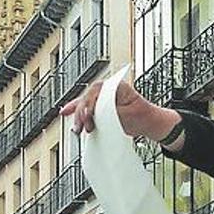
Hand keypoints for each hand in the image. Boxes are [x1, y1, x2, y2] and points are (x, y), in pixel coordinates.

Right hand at [60, 78, 182, 143]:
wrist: (147, 120)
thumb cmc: (141, 114)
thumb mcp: (128, 115)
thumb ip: (111, 113)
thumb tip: (97, 115)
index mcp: (115, 86)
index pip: (97, 92)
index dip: (90, 104)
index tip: (88, 116)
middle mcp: (107, 89)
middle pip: (88, 98)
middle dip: (82, 113)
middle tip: (82, 126)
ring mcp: (102, 97)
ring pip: (84, 103)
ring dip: (78, 115)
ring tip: (76, 127)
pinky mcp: (100, 106)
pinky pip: (85, 107)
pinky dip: (75, 110)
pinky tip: (66, 112)